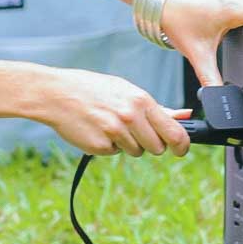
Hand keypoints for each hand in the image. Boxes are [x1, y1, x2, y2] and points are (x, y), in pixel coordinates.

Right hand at [34, 67, 190, 157]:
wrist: (56, 94)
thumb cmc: (94, 90)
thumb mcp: (127, 91)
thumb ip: (158, 108)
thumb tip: (186, 115)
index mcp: (141, 101)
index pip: (174, 132)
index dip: (182, 145)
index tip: (181, 149)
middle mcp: (131, 117)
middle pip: (157, 147)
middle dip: (150, 143)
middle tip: (134, 130)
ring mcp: (115, 133)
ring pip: (136, 151)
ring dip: (127, 143)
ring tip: (110, 124)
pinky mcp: (100, 146)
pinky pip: (115, 153)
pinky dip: (109, 146)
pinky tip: (97, 129)